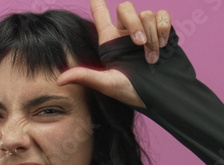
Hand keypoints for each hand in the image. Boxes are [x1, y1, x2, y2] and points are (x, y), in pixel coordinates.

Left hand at [57, 1, 171, 108]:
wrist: (160, 96)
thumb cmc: (132, 92)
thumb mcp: (108, 84)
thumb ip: (87, 77)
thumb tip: (60, 79)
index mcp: (110, 41)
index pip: (100, 14)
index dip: (97, 2)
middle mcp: (126, 33)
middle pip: (126, 7)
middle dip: (134, 22)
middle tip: (139, 44)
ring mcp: (145, 31)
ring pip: (147, 14)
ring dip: (152, 34)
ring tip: (153, 57)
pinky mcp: (162, 32)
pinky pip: (163, 16)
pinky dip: (164, 27)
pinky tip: (164, 44)